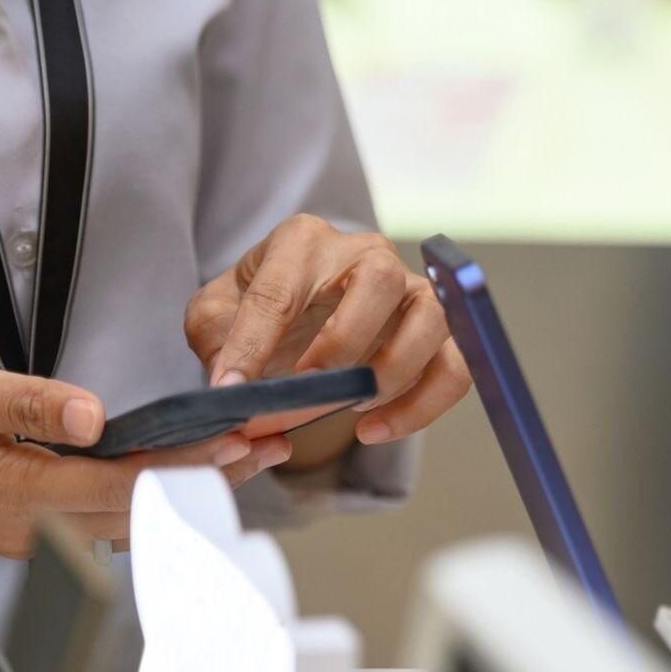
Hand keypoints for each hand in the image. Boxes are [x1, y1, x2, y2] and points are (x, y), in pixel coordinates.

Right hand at [0, 351, 288, 556]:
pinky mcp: (31, 524)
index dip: (187, 464)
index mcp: (19, 493)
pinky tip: (178, 469)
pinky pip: (105, 515)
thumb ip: (26, 403)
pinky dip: (151, 492)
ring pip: (130, 516)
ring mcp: (33, 530)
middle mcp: (34, 524)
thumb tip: (91, 415)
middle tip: (270, 445)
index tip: (236, 440)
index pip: (126, 483)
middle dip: (210, 478)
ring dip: (187, 488)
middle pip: (143, 507)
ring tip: (246, 455)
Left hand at [184, 215, 470, 446]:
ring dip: (394, 372)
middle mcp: (367, 254)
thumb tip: (232, 389)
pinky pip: (454, 366)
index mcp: (303, 241)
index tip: (232, 391)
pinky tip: (375, 430)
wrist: (298, 318)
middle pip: (379, 280)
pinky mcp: (439, 332)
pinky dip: (422, 405)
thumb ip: (218, 343)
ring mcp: (411, 289)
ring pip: (432, 318)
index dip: (253, 344)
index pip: (280, 289)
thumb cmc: (261, 310)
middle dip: (343, 344)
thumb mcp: (216, 316)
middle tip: (307, 390)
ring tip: (351, 411)